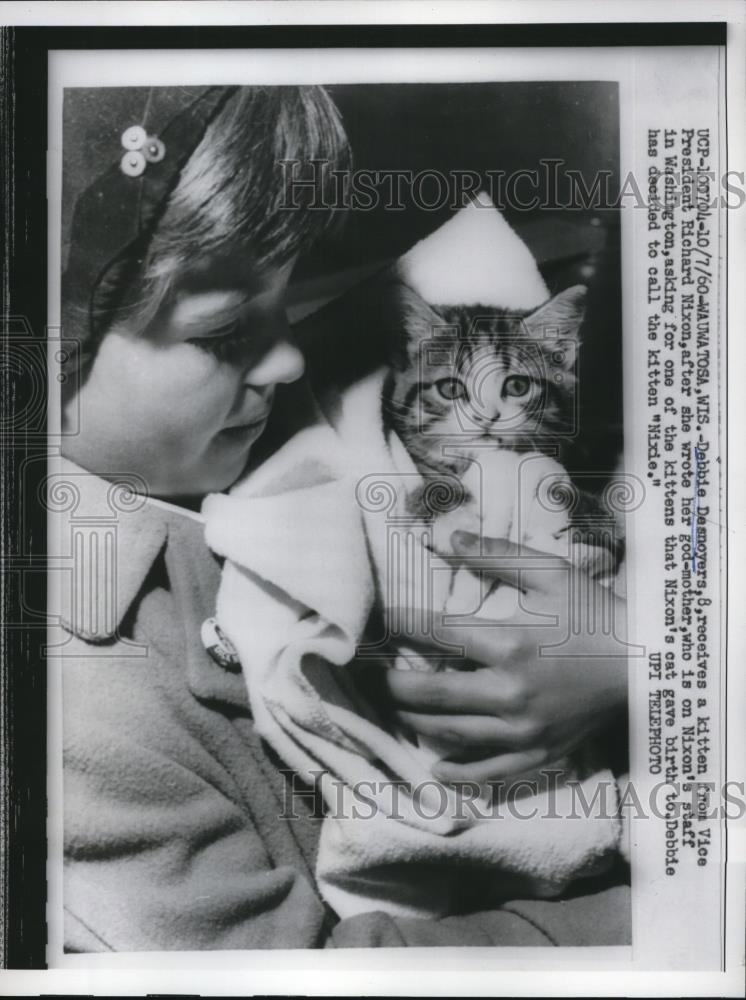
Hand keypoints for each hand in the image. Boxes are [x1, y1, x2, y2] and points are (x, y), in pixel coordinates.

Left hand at [381, 531, 628, 783]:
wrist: (643, 664)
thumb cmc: (594, 613)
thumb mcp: (549, 573)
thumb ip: (496, 554)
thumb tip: (446, 538)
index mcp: (508, 643)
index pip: (435, 633)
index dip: (400, 624)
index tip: (380, 620)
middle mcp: (509, 692)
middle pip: (429, 695)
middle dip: (393, 684)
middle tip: (375, 675)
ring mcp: (523, 729)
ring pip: (450, 734)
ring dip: (415, 722)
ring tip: (397, 708)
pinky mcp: (539, 752)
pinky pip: (488, 771)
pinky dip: (458, 771)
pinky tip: (435, 764)